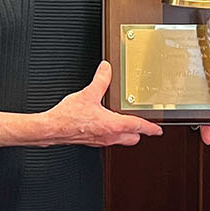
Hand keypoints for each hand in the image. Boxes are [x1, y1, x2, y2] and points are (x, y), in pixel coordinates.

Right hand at [44, 62, 163, 146]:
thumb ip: (100, 80)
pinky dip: (112, 132)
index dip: (150, 128)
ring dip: (125, 132)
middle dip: (139, 132)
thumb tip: (107, 69)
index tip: (158, 130)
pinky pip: (108, 139)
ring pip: (121, 140)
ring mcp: (100, 140)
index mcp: (113, 126)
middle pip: (133, 138)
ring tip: (124, 121)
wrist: (51, 129)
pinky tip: (104, 122)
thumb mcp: (88, 94)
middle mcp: (109, 136)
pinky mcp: (91, 141)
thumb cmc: (67, 118)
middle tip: (143, 125)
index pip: (138, 127)